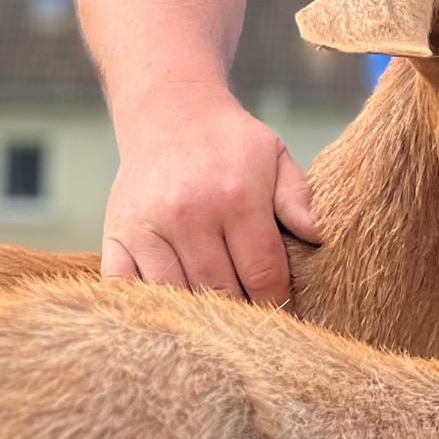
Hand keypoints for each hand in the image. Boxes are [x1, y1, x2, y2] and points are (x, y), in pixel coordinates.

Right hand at [101, 83, 324, 305]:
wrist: (170, 112)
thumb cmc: (229, 142)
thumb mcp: (275, 157)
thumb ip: (298, 198)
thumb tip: (320, 237)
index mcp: (236, 198)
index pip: (262, 272)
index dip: (276, 301)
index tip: (283, 314)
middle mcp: (190, 215)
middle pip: (220, 291)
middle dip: (241, 314)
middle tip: (253, 326)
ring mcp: (149, 227)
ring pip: (178, 297)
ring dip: (199, 316)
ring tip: (217, 324)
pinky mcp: (118, 235)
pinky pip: (127, 289)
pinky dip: (148, 307)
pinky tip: (171, 312)